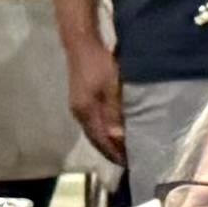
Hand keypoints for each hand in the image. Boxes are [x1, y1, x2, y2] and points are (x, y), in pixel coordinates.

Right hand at [61, 23, 126, 162]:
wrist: (81, 43)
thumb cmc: (99, 63)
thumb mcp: (111, 87)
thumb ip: (114, 112)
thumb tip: (117, 137)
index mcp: (85, 113)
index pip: (101, 141)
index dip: (114, 153)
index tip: (129, 164)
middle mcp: (79, 113)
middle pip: (95, 139)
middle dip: (110, 151)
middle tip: (128, 160)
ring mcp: (78, 106)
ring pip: (93, 131)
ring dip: (106, 142)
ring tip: (122, 149)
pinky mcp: (80, 100)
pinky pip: (92, 122)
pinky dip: (102, 130)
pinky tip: (112, 131)